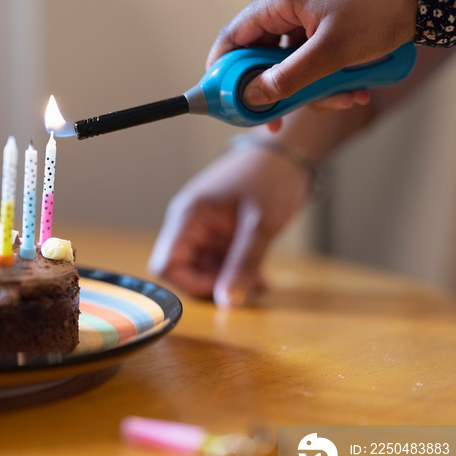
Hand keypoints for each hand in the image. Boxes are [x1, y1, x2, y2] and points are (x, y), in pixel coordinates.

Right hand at [148, 143, 309, 307]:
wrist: (289, 152)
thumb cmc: (272, 178)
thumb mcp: (261, 225)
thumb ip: (243, 265)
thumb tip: (228, 303)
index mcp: (189, 216)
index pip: (166, 264)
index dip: (189, 285)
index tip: (222, 289)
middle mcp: (190, 223)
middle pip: (184, 271)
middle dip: (213, 285)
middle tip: (248, 289)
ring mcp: (205, 228)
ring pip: (203, 269)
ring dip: (228, 281)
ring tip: (259, 282)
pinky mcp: (220, 232)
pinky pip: (219, 261)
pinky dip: (236, 271)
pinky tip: (259, 274)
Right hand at [207, 0, 420, 108]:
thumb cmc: (378, 12)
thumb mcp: (330, 53)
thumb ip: (287, 78)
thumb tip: (253, 97)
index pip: (234, 35)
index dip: (223, 69)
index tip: (222, 99)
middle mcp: (288, 3)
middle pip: (261, 54)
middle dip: (274, 89)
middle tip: (277, 119)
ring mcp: (306, 14)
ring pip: (288, 62)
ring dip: (308, 88)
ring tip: (340, 100)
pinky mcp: (323, 25)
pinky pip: (310, 59)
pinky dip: (324, 78)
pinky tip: (350, 91)